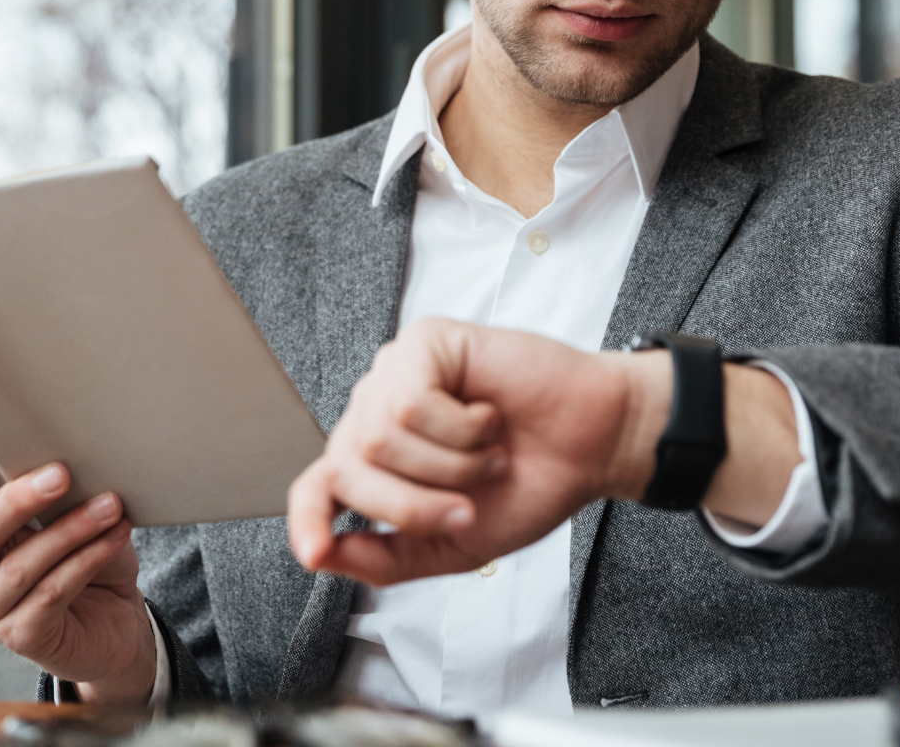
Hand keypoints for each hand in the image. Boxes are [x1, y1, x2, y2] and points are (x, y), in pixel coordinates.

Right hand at [0, 407, 156, 702]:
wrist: (111, 624)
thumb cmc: (80, 559)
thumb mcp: (60, 517)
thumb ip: (46, 490)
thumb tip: (63, 445)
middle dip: (20, 499)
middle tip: (61, 472)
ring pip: (24, 565)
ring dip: (72, 530)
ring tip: (110, 505)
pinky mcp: (21, 638)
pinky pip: (53, 593)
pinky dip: (88, 560)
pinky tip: (115, 537)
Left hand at [286, 319, 798, 585]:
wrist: (592, 447)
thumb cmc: (529, 484)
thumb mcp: (454, 544)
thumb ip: (387, 556)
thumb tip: (322, 554)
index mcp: (377, 464)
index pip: (317, 489)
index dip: (307, 521)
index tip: (314, 551)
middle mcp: (375, 414)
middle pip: (348, 469)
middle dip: (413, 504)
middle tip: (467, 505)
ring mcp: (395, 375)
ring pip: (379, 436)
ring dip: (448, 464)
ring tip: (486, 451)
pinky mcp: (422, 342)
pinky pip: (409, 401)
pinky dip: (460, 426)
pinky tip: (487, 416)